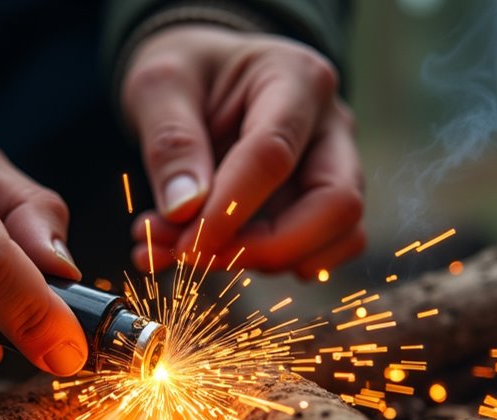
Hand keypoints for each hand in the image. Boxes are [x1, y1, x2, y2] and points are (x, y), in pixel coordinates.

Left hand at [121, 25, 364, 278]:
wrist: (200, 78)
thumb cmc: (185, 74)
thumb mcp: (158, 86)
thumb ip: (170, 143)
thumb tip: (184, 211)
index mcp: (296, 78)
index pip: (274, 155)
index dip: (228, 210)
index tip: (186, 245)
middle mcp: (330, 126)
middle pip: (336, 205)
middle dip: (267, 248)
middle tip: (195, 256)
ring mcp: (334, 169)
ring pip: (338, 238)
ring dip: (265, 263)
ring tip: (186, 251)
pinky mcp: (321, 207)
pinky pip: (317, 253)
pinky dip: (266, 267)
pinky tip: (207, 254)